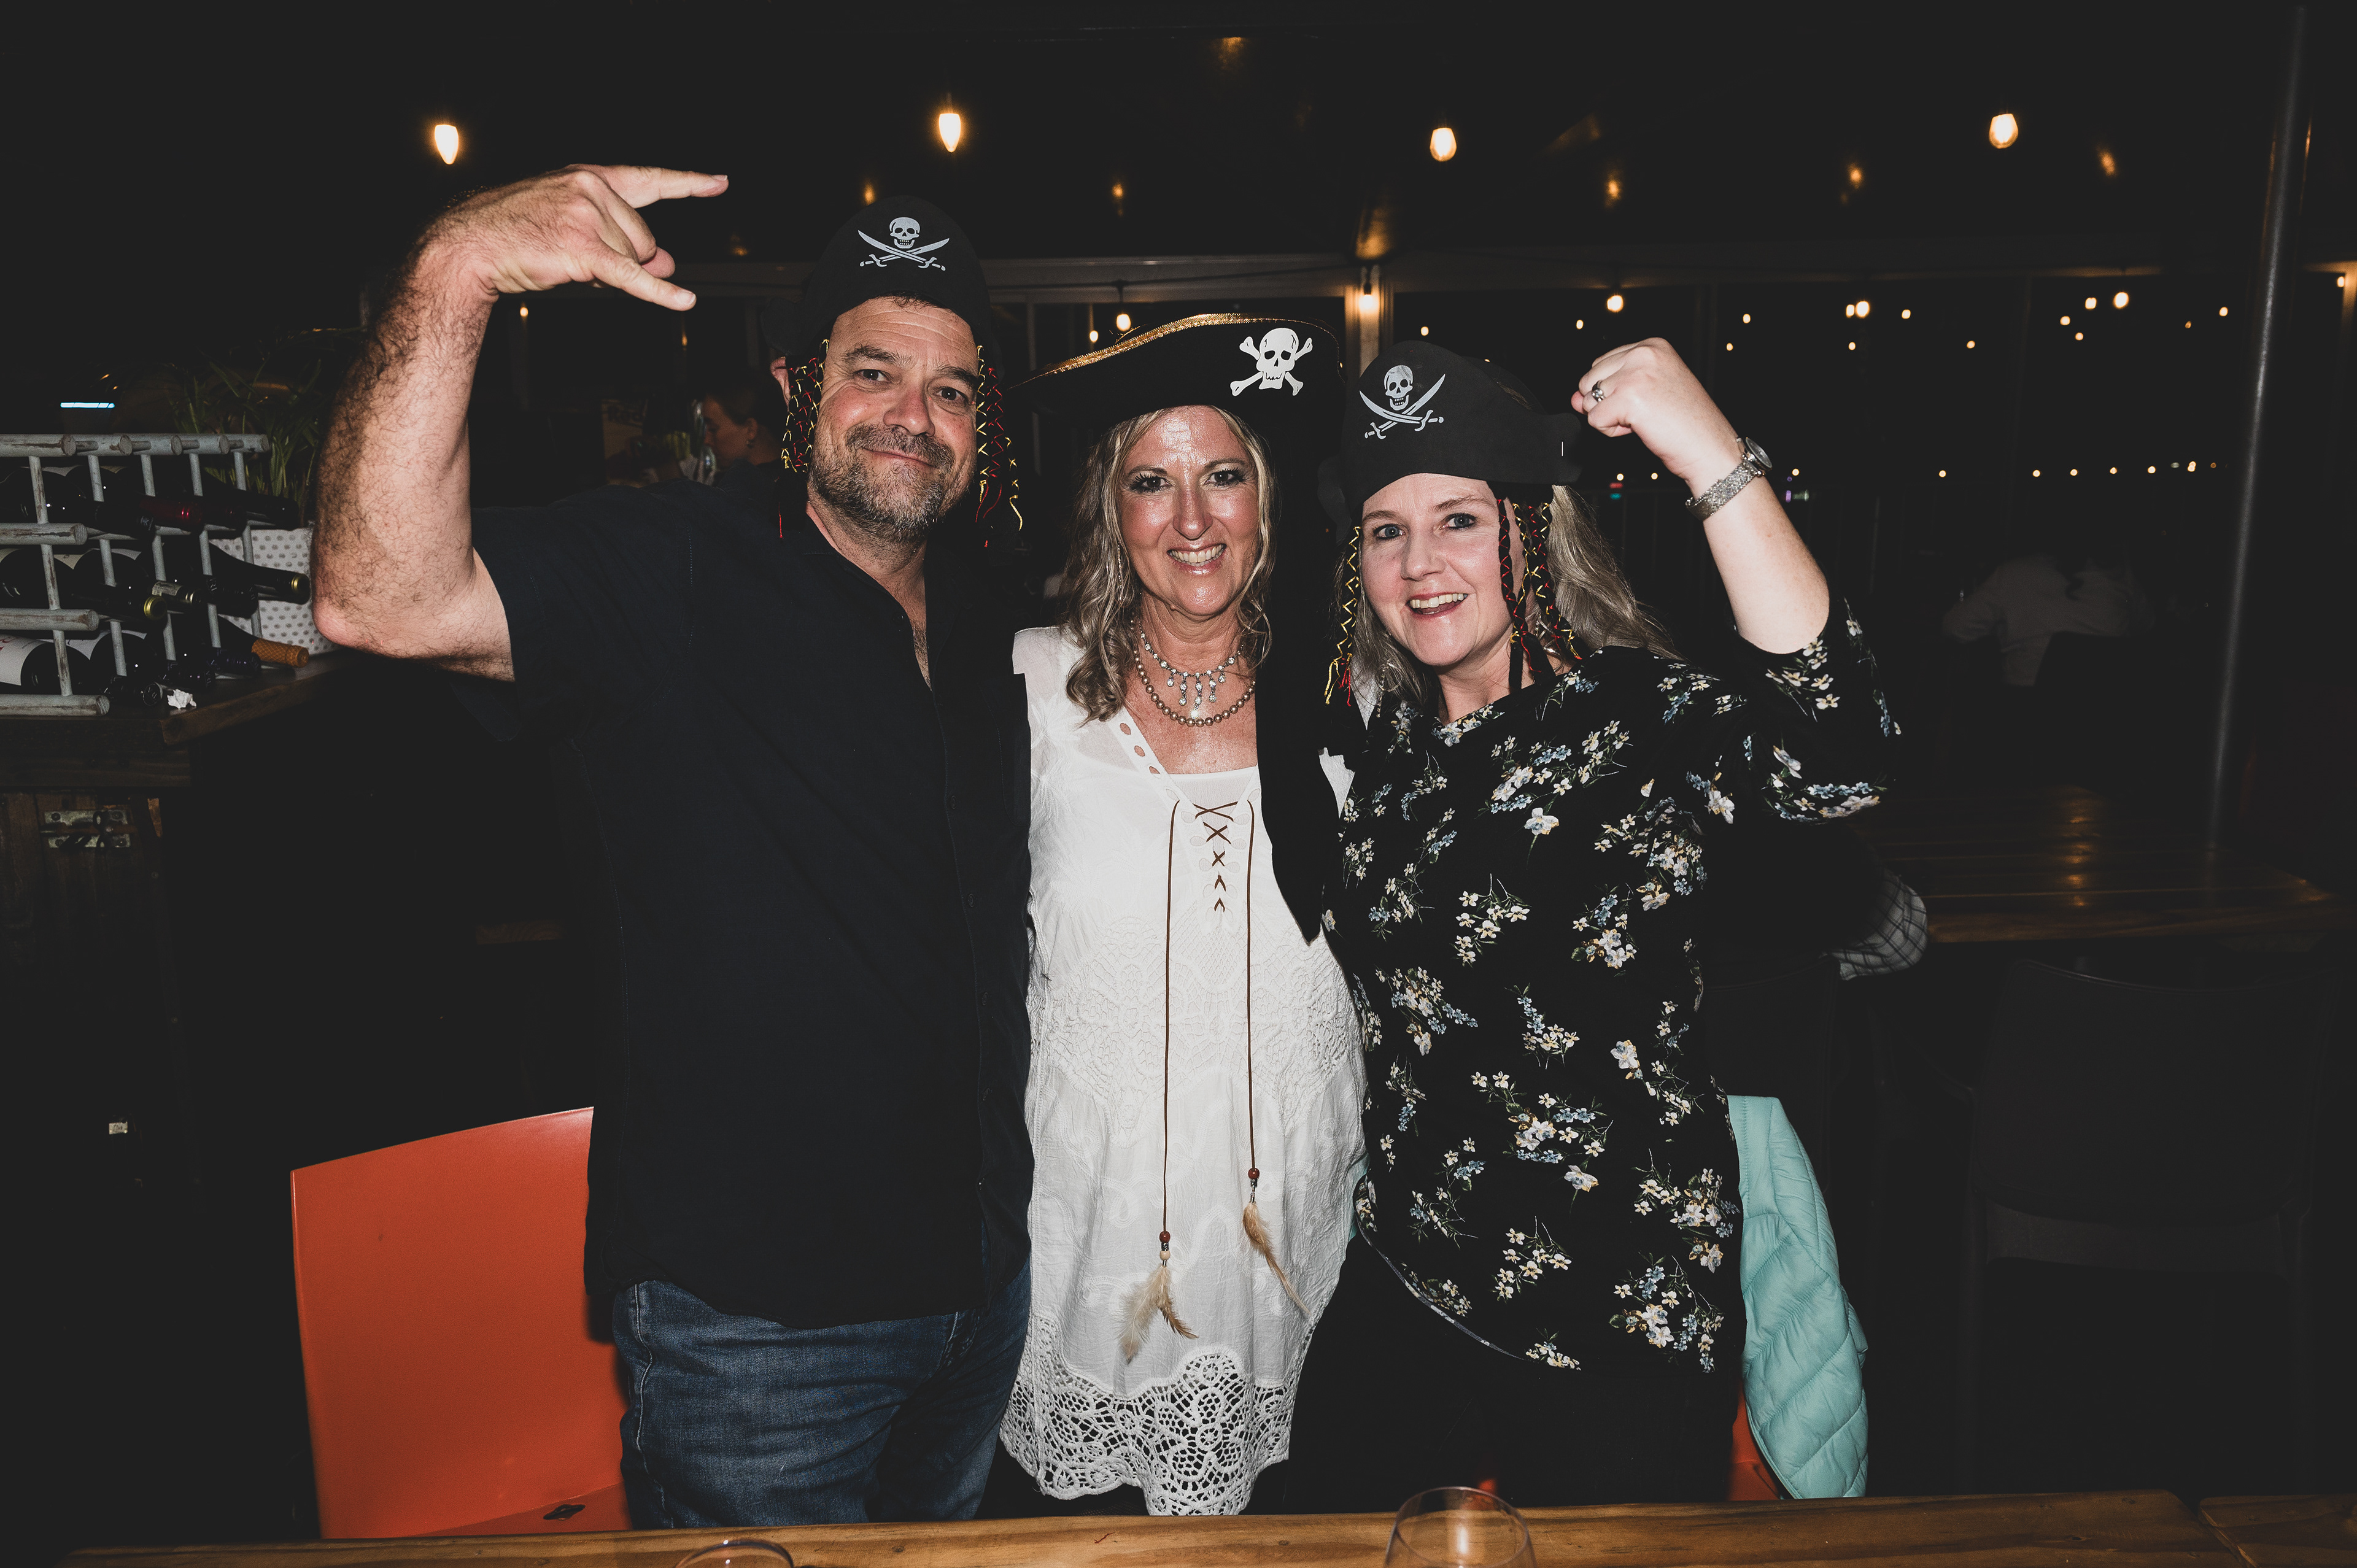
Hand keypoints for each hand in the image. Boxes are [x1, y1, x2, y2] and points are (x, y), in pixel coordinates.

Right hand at [416, 164, 727, 311]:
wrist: (469, 243)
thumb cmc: (516, 232)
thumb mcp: (572, 224)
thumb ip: (622, 237)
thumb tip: (668, 262)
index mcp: (588, 176)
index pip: (649, 179)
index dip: (688, 183)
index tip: (719, 182)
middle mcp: (591, 188)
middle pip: (644, 237)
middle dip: (625, 257)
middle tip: (580, 257)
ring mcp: (587, 216)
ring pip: (634, 258)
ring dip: (609, 272)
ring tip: (566, 260)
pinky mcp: (583, 249)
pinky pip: (633, 277)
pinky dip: (659, 293)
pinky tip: (684, 301)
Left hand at [1568, 337, 1743, 490]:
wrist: (1710, 447)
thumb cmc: (1687, 422)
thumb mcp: (1647, 393)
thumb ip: (1610, 387)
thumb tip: (1575, 397)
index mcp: (1652, 345)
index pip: (1602, 364)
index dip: (1614, 390)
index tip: (1644, 400)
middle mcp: (1643, 353)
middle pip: (1590, 379)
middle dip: (1607, 403)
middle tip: (1642, 413)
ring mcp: (1635, 374)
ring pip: (1589, 400)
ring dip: (1609, 418)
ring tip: (1642, 420)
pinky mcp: (1629, 398)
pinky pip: (1594, 419)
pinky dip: (1610, 432)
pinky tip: (1638, 429)